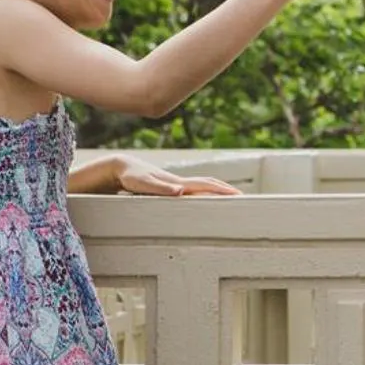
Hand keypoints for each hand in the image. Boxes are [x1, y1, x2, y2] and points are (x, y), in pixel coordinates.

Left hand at [112, 154, 241, 197]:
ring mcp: (176, 183)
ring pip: (202, 185)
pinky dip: (204, 192)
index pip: (205, 186)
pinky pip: (193, 189)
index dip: (222, 191)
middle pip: (208, 184)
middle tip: (242, 197)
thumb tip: (181, 192)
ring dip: (217, 190)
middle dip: (225, 190)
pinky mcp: (171, 186)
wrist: (122, 167)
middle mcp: (180, 182)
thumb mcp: (143, 184)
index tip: (238, 196)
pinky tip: (205, 198)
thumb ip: (161, 188)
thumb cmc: (131, 177)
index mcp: (177, 183)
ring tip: (229, 197)